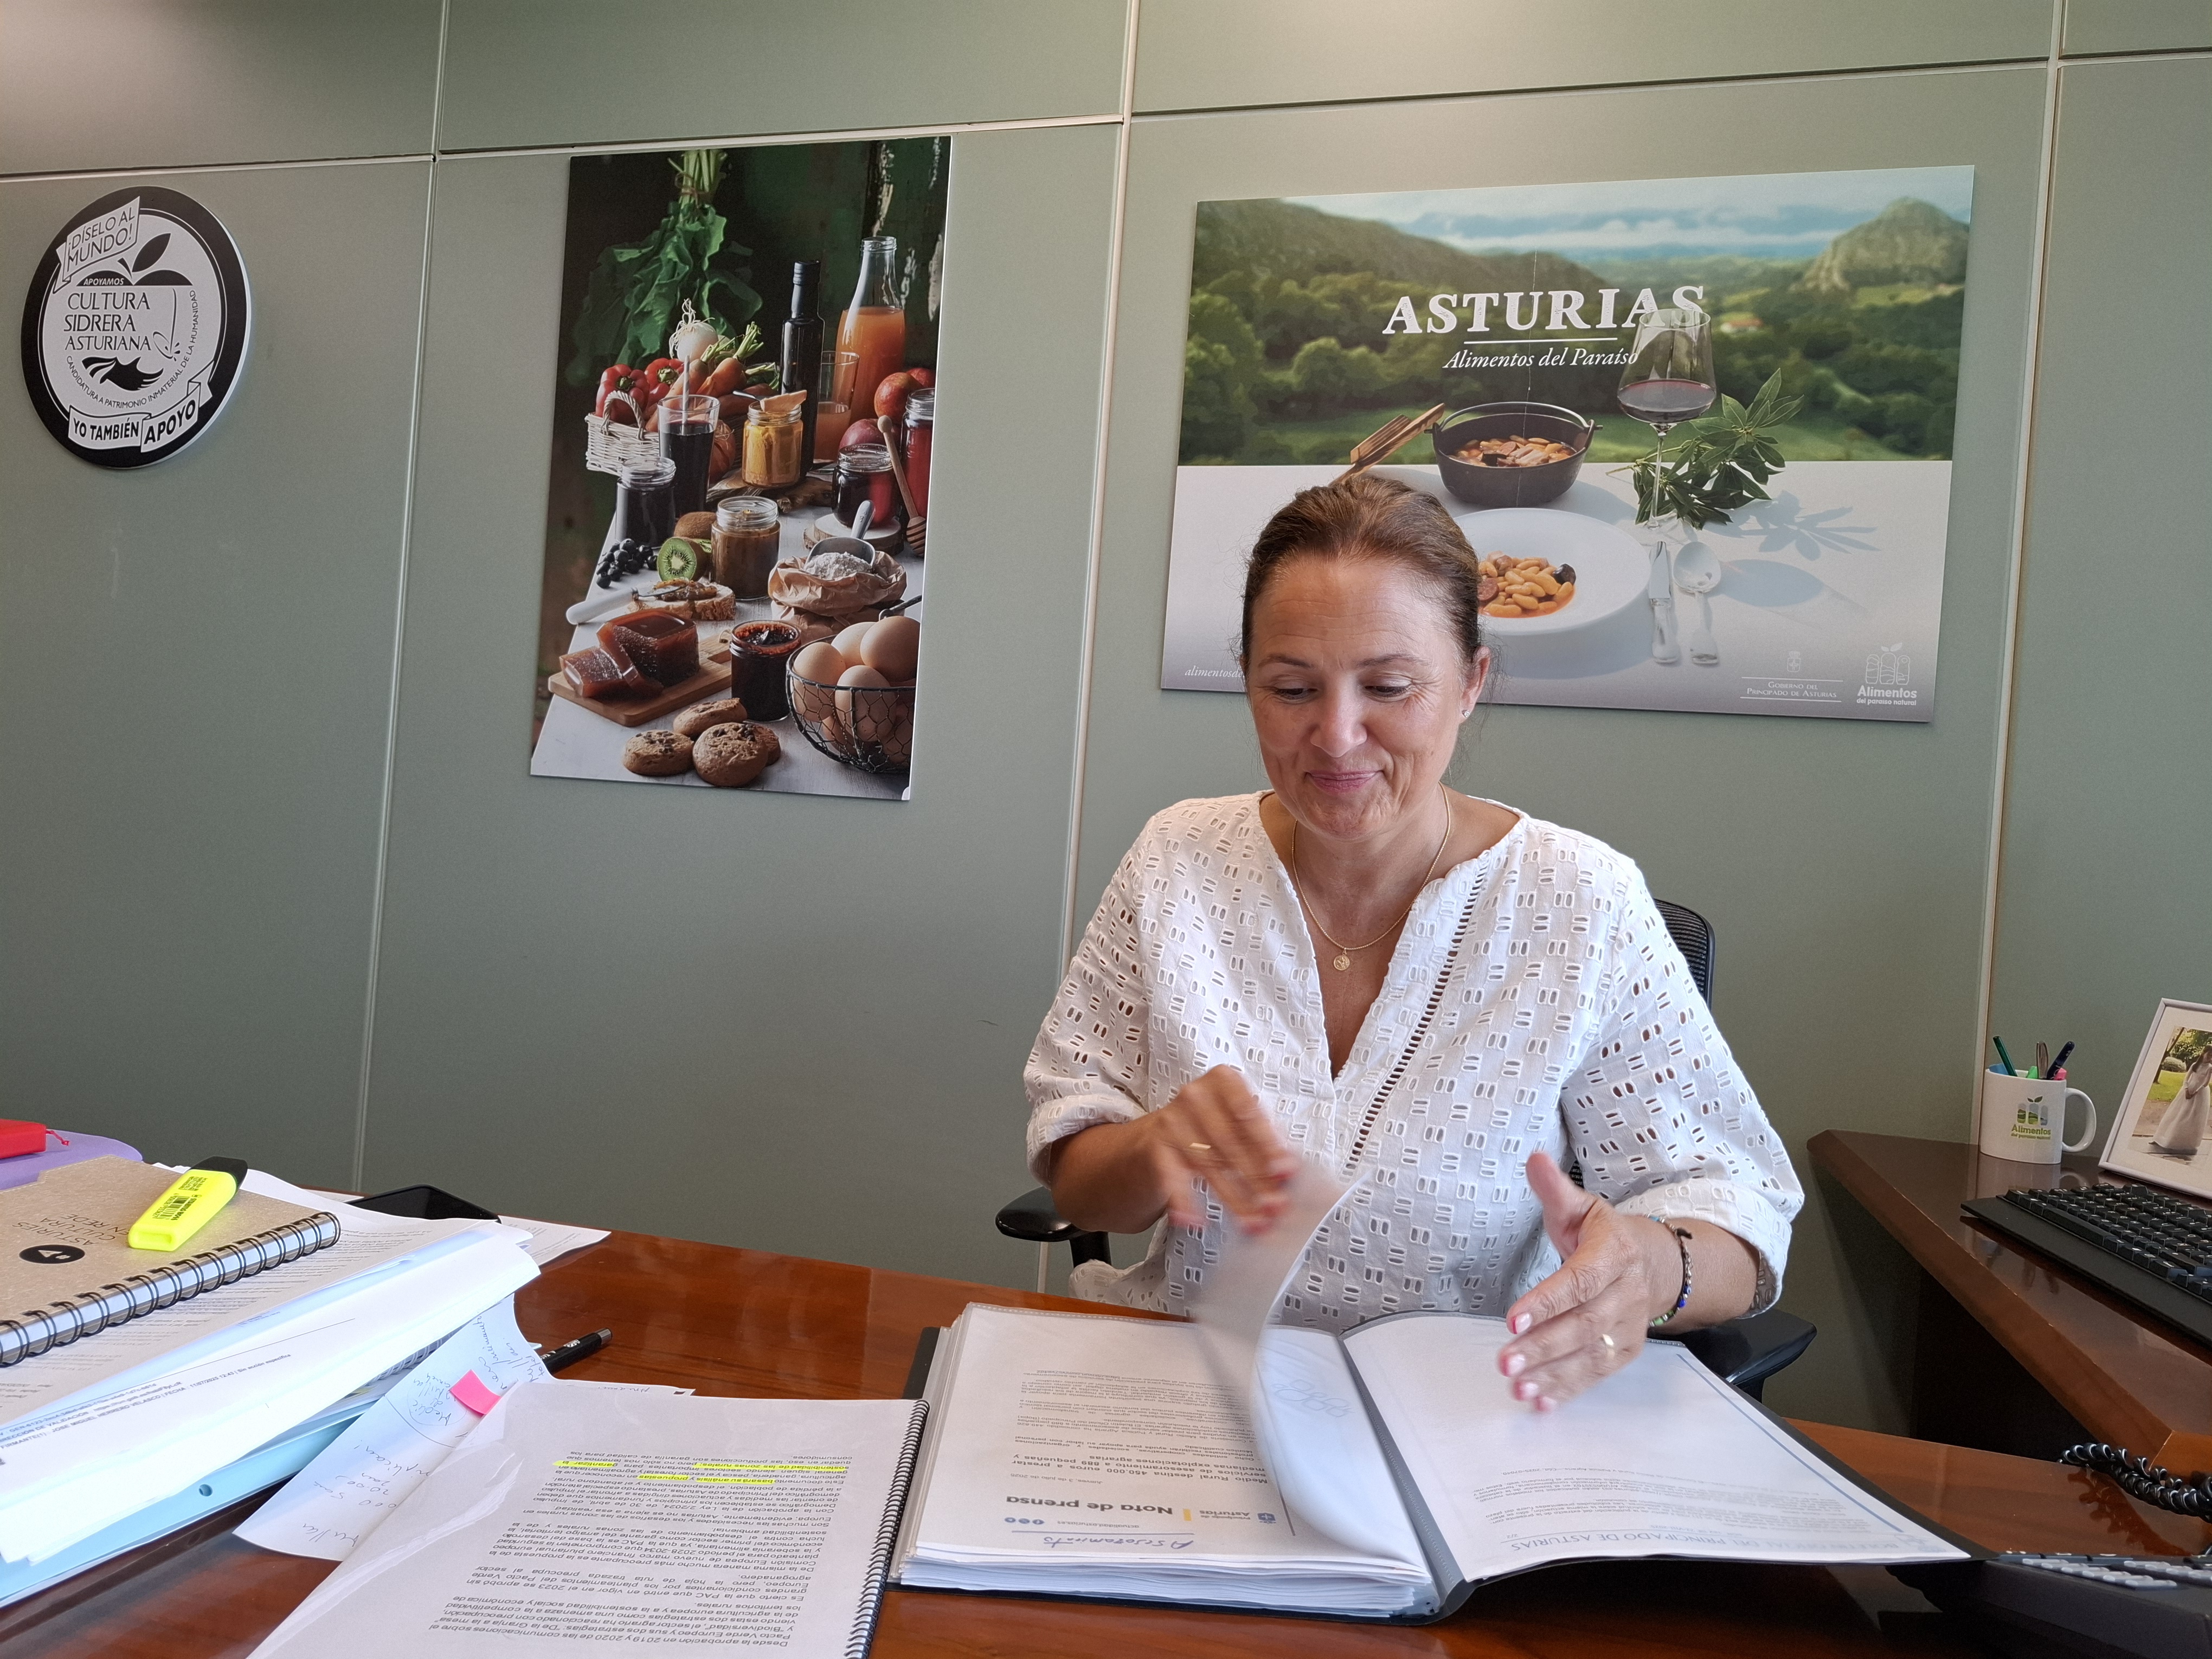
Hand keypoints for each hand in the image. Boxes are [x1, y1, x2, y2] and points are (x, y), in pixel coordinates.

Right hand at [1145, 1066, 1295, 1232]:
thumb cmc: (1207, 1129)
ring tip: (1252, 1221)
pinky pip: (1174, 1178)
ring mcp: (1171, 1120)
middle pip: (1231, 1142)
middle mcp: (1195, 1095)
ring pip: (1209, 1164)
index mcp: (1223, 1081)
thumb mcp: (1235, 1124)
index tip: (1284, 1170)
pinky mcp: (1155, 1147)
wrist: (1153, 1139)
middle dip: (1257, 1179)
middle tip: (1275, 1205)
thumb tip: (1287, 1168)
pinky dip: (1186, 1202)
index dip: (1268, 1143)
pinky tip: (1197, 1221)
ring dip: (1234, 1198)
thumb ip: (1261, 1139)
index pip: (1248, 1112)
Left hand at [1495, 1152, 1678, 1409]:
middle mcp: (1626, 1293)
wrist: (1653, 1264)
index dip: (1547, 1301)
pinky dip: (1569, 1390)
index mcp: (1615, 1253)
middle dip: (1543, 1345)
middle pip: (1584, 1325)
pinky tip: (1540, 1402)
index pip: (1579, 1280)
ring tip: (1516, 1387)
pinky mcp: (1626, 1351)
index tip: (1512, 1318)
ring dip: (1553, 1374)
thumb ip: (1555, 1189)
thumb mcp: (1583, 1207)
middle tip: (1504, 1361)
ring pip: (1591, 1355)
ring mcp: (1628, 1326)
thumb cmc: (1604, 1236)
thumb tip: (1533, 1158)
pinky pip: (1597, 1374)